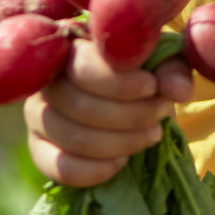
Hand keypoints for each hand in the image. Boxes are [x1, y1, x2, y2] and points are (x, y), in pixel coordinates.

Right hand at [24, 38, 194, 187]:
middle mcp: (47, 77)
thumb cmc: (146, 69)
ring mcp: (37, 112)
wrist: (133, 95)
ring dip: (119, 142)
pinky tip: (121, 162)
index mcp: (74, 44)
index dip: (119, 83)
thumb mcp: (165, 62)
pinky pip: (58, 167)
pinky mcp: (38, 146)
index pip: (83, 66)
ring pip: (70, 137)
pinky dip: (94, 171)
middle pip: (77, 104)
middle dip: (129, 115)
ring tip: (151, 134)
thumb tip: (177, 91)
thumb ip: (172, 71)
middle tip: (160, 113)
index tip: (151, 87)